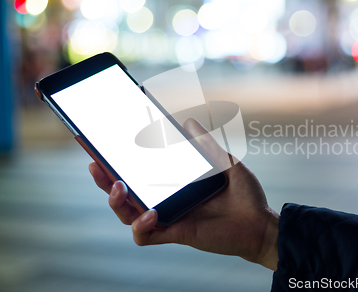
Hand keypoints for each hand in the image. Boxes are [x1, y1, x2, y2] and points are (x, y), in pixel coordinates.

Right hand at [89, 118, 278, 270]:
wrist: (261, 225)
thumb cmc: (245, 195)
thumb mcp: (227, 164)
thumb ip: (207, 146)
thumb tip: (188, 122)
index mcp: (175, 182)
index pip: (141, 172)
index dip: (119, 162)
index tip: (103, 145)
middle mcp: (167, 199)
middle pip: (125, 193)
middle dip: (105, 180)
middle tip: (96, 164)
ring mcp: (169, 217)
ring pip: (128, 214)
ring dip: (116, 202)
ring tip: (119, 188)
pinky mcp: (175, 233)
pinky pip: (146, 236)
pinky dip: (141, 226)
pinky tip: (150, 213)